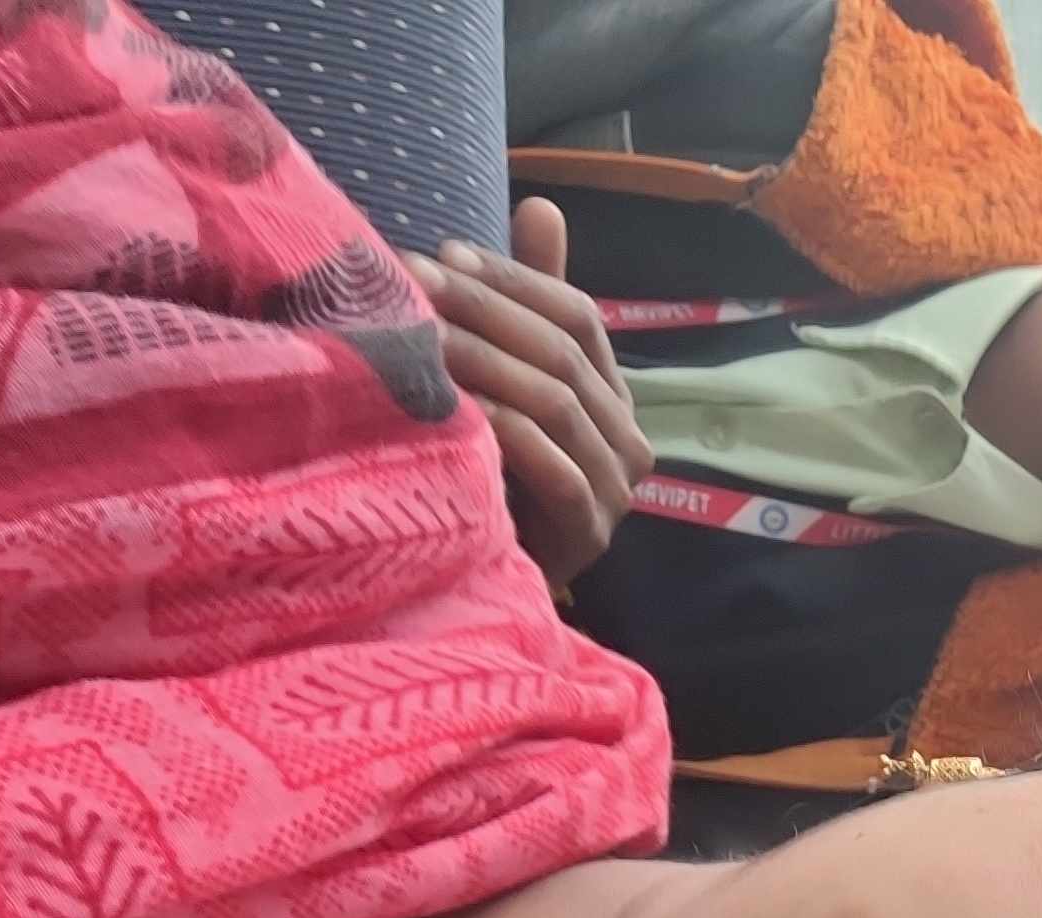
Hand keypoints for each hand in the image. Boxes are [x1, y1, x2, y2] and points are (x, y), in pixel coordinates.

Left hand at [407, 199, 651, 587]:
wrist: (486, 588)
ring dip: (485, 363)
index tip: (445, 256)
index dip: (515, 279)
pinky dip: (506, 433)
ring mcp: (615, 490)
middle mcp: (626, 439)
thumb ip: (524, 303)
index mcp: (611, 396)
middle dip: (486, 312)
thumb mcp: (502, 381)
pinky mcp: (590, 533)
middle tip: (415, 281)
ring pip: (558, 404)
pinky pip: (555, 469)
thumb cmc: (493, 479)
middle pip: (564, 354)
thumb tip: (544, 205)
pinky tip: (456, 410)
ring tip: (421, 337)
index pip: (579, 317)